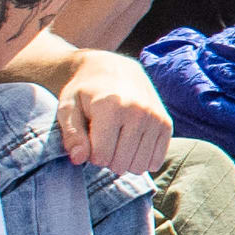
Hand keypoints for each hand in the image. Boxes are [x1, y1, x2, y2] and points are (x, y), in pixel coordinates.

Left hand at [53, 49, 171, 173]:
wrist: (115, 69)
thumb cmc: (86, 92)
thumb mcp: (68, 108)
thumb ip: (71, 134)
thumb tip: (79, 159)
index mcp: (110, 106)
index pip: (101, 156)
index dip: (90, 155)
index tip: (88, 142)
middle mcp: (137, 111)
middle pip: (120, 163)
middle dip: (107, 161)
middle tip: (102, 143)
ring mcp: (155, 118)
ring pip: (139, 165)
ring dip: (125, 162)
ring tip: (117, 145)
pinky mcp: (166, 123)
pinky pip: (156, 161)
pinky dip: (142, 161)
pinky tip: (132, 148)